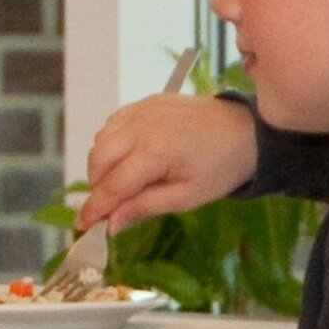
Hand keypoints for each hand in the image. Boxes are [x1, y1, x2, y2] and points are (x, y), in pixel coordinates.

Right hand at [79, 95, 256, 229]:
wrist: (246, 130)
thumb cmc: (222, 166)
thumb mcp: (187, 197)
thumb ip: (144, 207)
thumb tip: (111, 225)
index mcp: (155, 151)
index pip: (113, 185)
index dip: (95, 208)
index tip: (83, 225)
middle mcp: (142, 126)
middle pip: (98, 160)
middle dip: (97, 186)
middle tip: (111, 204)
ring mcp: (141, 110)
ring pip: (100, 140)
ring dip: (102, 164)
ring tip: (124, 180)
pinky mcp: (144, 103)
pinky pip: (112, 124)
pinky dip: (111, 143)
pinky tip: (129, 156)